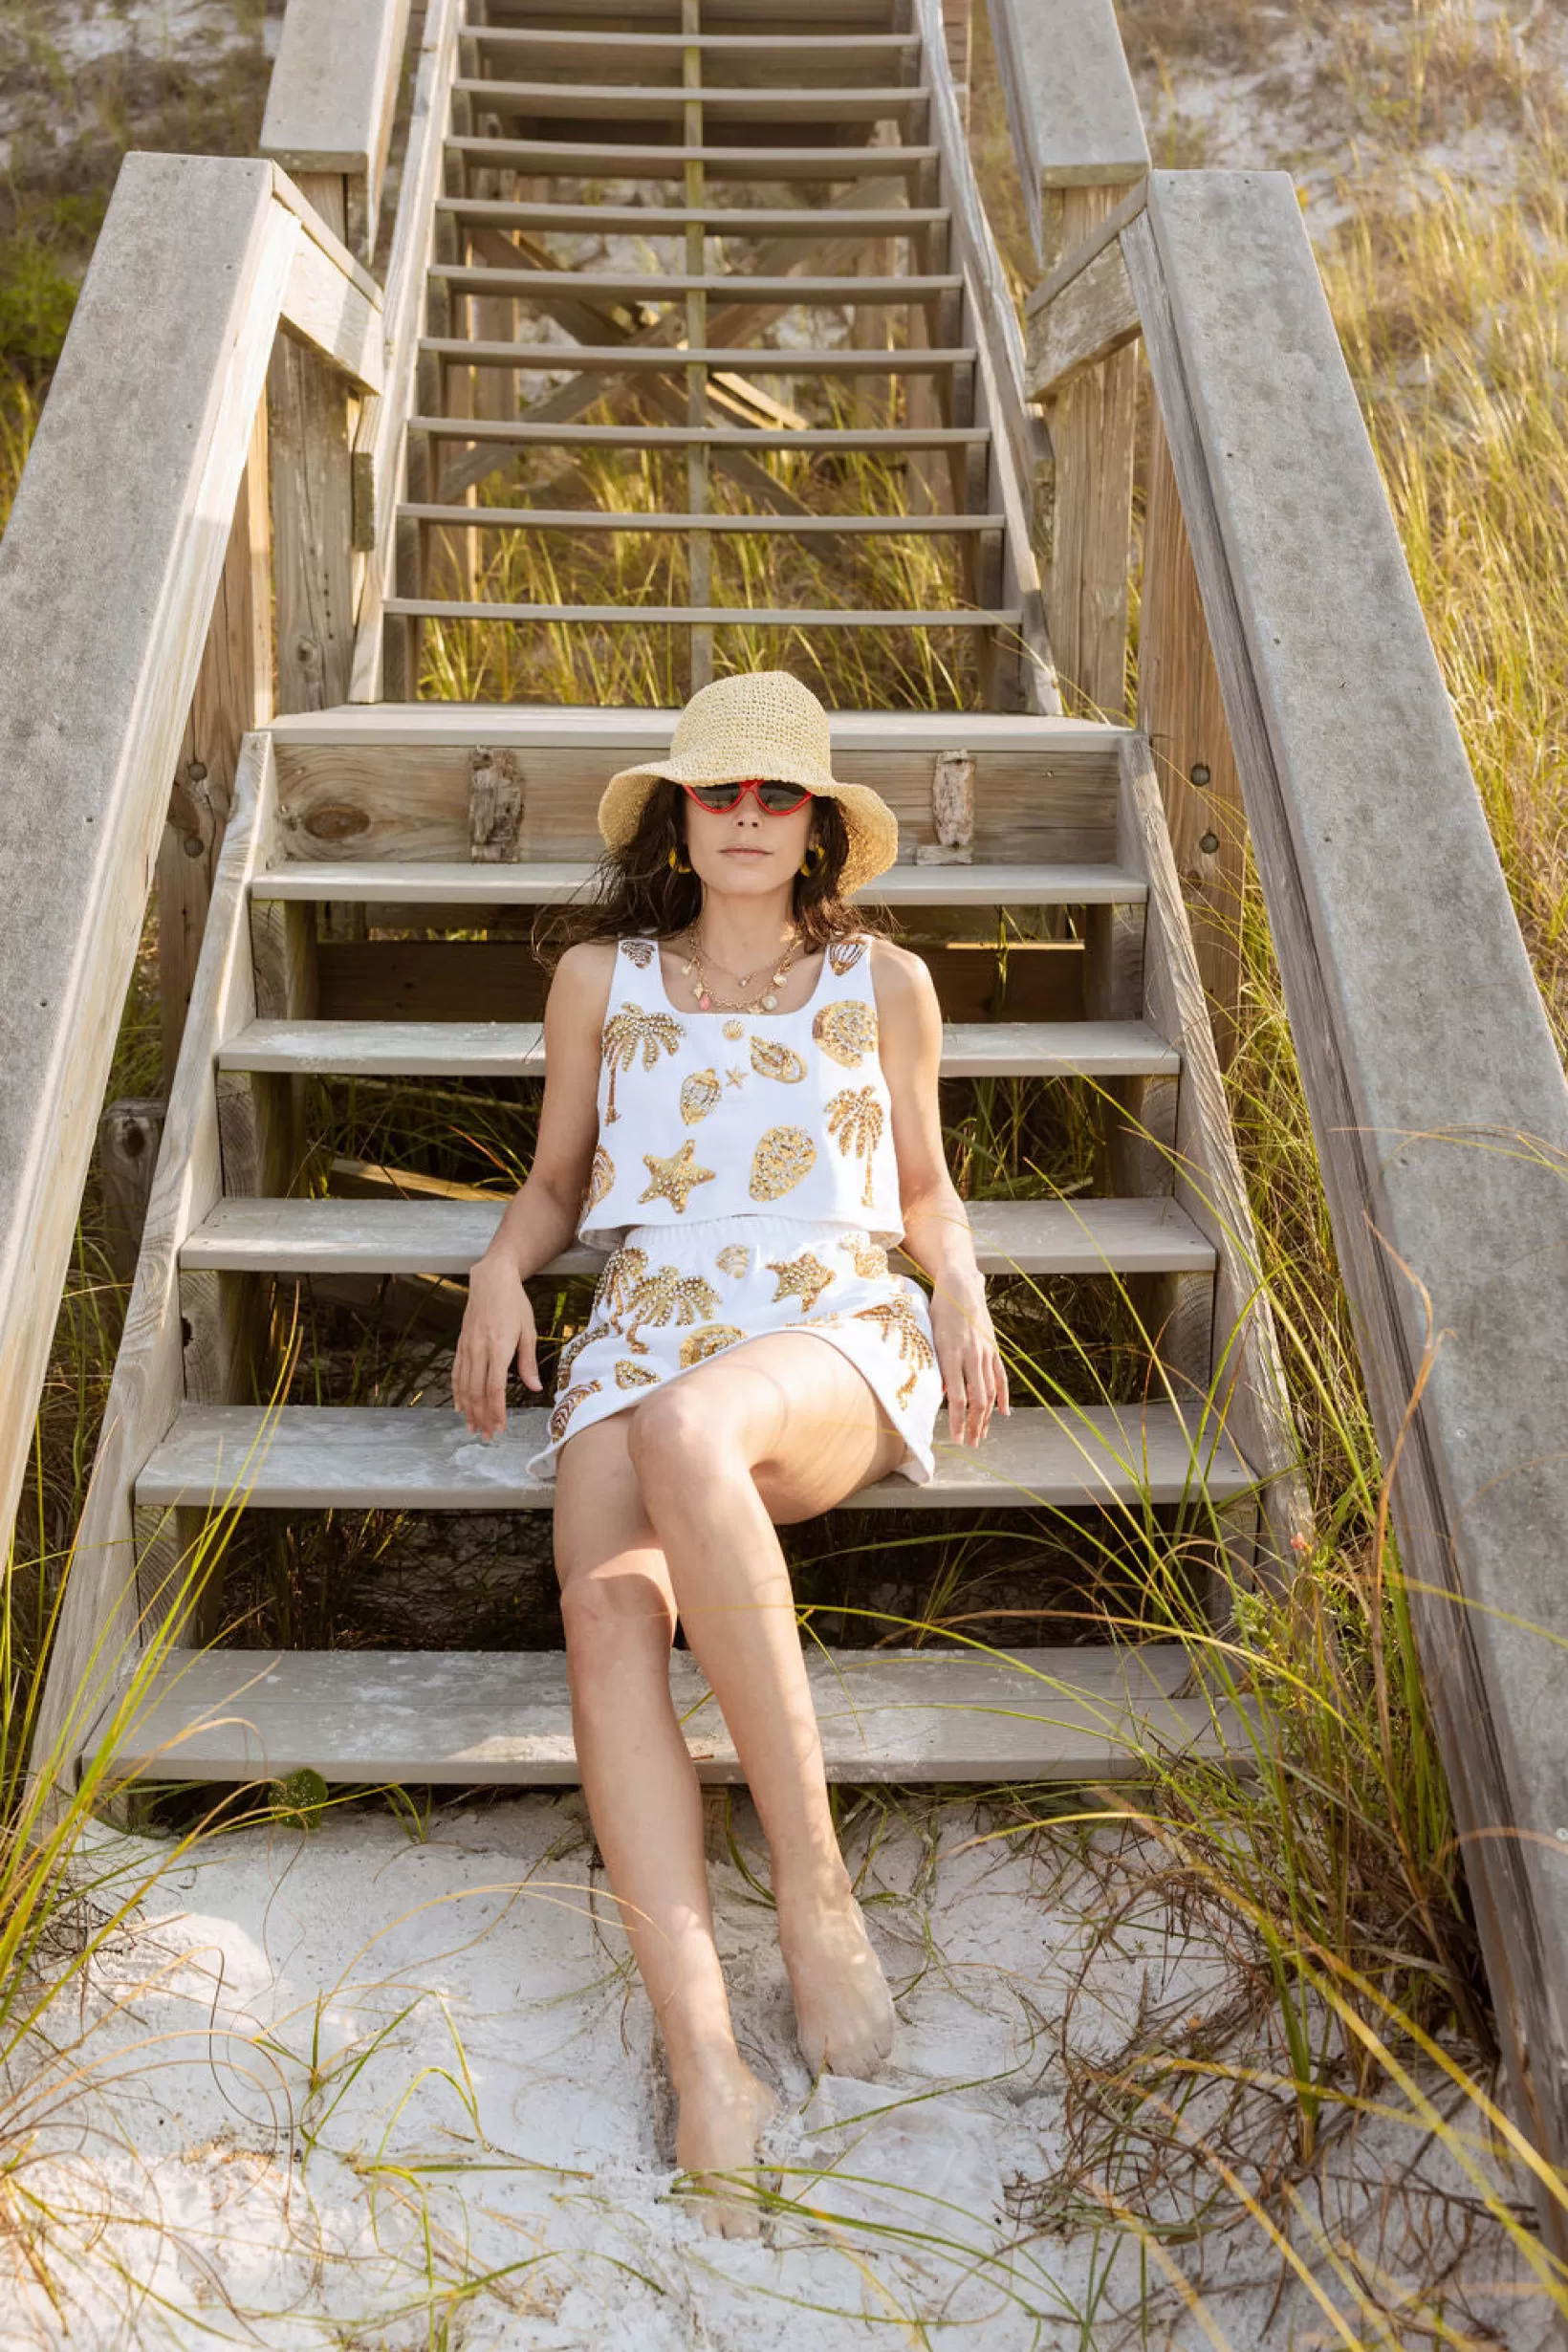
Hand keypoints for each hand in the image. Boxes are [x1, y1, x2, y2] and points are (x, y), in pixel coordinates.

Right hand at [452, 1253, 540, 1438]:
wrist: (491, 1280)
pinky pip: (457, 1373)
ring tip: (473, 1427)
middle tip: (487, 1435)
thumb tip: (534, 1388)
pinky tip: (461, 1405)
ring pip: (464, 1386)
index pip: (494, 1388)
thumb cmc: (514, 1304)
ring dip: (468, 1409)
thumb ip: (528, 1362)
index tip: (500, 1427)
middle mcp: (479, 1350)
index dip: (496, 1411)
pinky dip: (457, 1392)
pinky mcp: (461, 1344)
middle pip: (477, 1392)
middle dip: (481, 1417)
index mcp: (499, 1348)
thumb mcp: (529, 1331)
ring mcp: (467, 1347)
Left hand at [930, 1278, 1008, 1447]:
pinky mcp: (993, 1349)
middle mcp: (972, 1356)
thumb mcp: (930, 1338)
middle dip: (974, 1425)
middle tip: (970, 1444)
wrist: (959, 1287)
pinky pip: (1000, 1377)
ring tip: (981, 1435)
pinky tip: (1003, 1413)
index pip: (958, 1397)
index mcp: (952, 1355)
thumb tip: (943, 1394)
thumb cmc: (938, 1313)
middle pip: (977, 1399)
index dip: (958, 1421)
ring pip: (989, 1392)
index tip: (956, 1438)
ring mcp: (985, 1353)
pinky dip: (1003, 1396)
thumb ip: (937, 1367)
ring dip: (986, 1417)